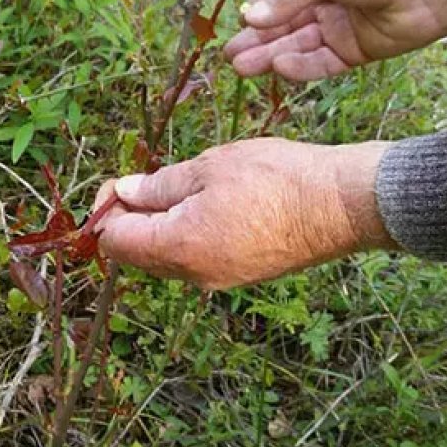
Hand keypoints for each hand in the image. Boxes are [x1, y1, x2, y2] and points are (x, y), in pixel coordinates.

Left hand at [94, 138, 393, 289]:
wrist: (338, 205)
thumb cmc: (274, 178)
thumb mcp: (209, 167)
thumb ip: (160, 185)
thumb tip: (124, 192)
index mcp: (179, 247)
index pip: (116, 241)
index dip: (108, 209)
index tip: (119, 180)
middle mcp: (194, 274)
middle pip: (138, 253)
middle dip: (132, 217)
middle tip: (147, 179)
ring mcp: (219, 279)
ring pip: (167, 257)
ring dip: (161, 225)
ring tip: (183, 186)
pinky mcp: (240, 275)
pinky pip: (195, 259)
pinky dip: (187, 233)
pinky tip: (208, 203)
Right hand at [223, 0, 446, 81]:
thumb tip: (252, 15)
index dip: (259, 13)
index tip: (237, 27)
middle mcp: (326, 3)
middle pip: (284, 26)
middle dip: (257, 41)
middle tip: (230, 57)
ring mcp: (340, 29)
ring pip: (298, 47)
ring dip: (271, 57)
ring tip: (243, 67)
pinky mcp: (356, 53)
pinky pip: (322, 63)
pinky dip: (301, 67)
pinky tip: (280, 67)